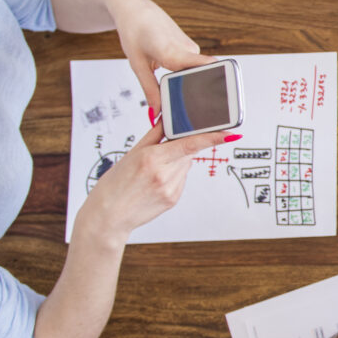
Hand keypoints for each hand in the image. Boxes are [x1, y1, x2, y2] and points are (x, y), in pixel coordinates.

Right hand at [78, 122, 222, 242]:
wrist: (108, 217)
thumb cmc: (114, 185)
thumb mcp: (130, 154)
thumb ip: (154, 136)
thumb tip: (168, 120)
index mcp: (152, 159)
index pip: (189, 144)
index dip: (211, 138)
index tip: (229, 134)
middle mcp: (164, 175)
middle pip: (187, 153)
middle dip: (178, 148)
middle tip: (159, 152)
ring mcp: (171, 189)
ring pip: (185, 166)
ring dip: (175, 163)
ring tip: (151, 172)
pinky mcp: (173, 199)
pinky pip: (181, 180)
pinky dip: (172, 176)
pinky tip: (155, 182)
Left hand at [108, 0, 201, 114]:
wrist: (136, 10)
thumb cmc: (134, 31)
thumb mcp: (137, 65)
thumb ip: (150, 90)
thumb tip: (157, 111)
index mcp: (172, 51)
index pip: (206, 66)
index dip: (211, 83)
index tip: (207, 101)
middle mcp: (187, 48)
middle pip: (200, 77)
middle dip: (190, 91)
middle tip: (172, 100)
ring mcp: (192, 46)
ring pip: (194, 72)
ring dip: (183, 79)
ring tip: (163, 71)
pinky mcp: (191, 46)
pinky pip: (191, 65)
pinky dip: (181, 70)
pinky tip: (166, 63)